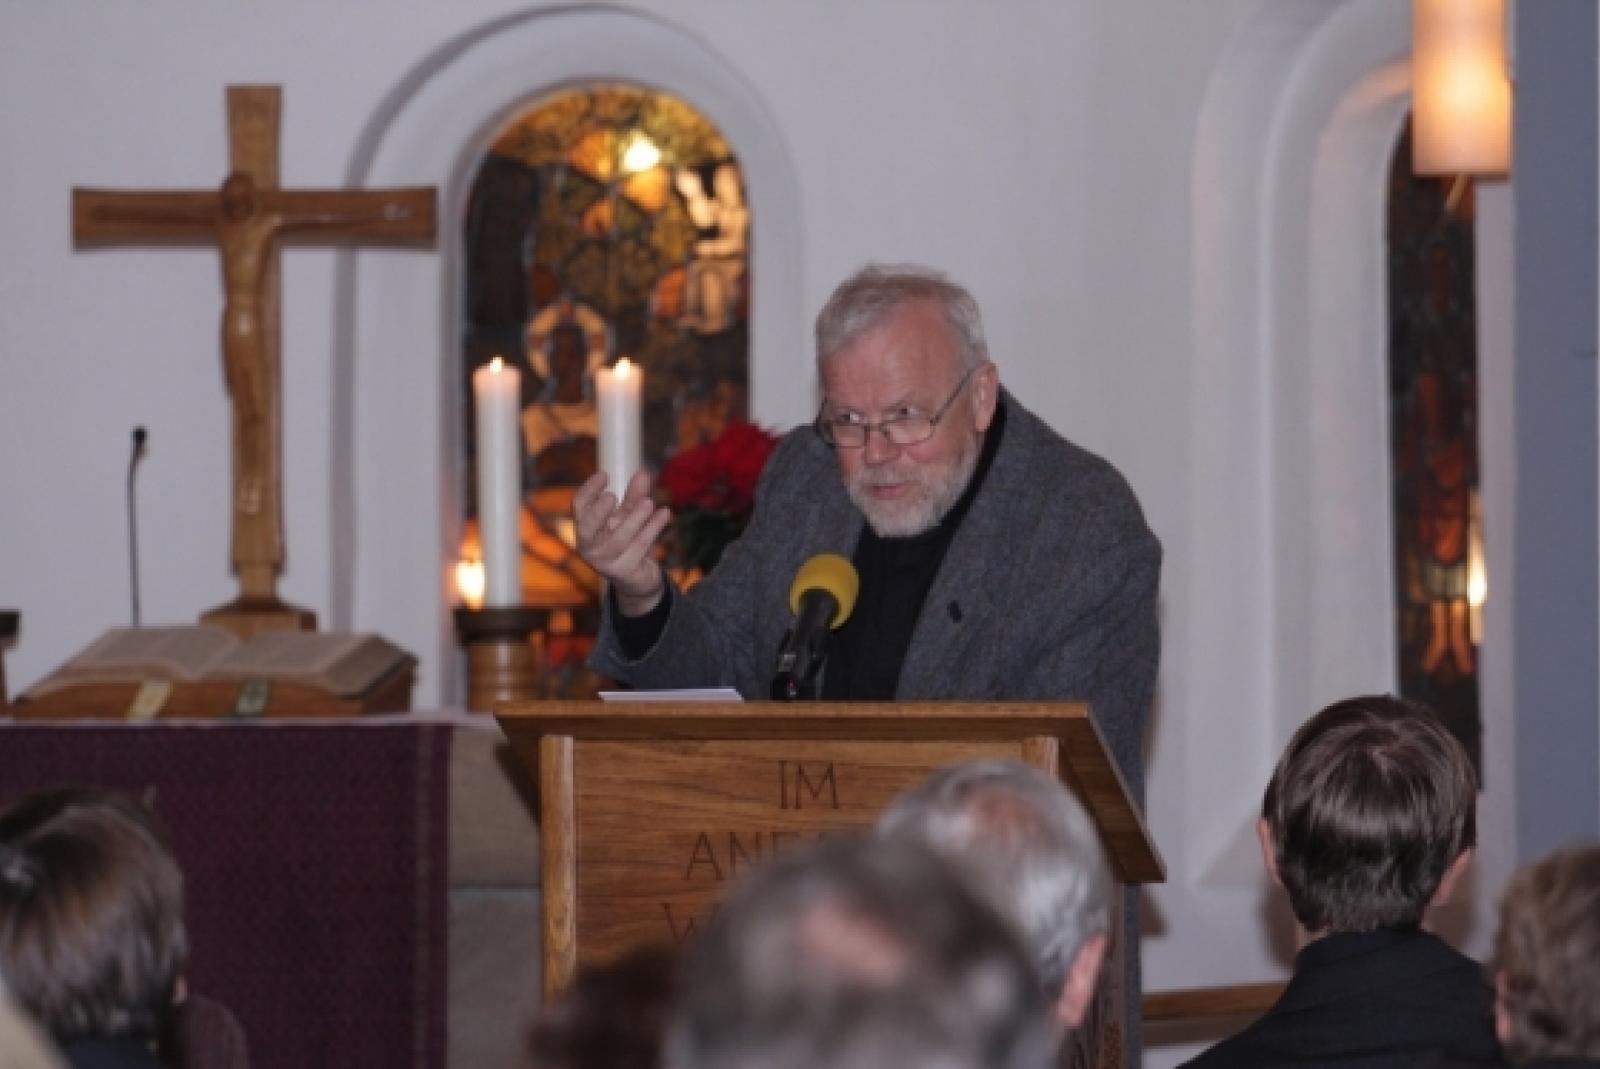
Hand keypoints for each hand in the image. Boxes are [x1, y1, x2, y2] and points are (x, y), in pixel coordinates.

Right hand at [573, 470, 672, 615]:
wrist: (637, 578)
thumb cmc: (626, 540)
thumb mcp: (628, 516)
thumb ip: (633, 497)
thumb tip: (643, 473)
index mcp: (586, 528)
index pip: (579, 507)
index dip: (589, 490)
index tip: (604, 474)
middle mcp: (590, 546)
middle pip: (588, 528)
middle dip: (598, 512)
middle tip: (612, 496)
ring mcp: (605, 561)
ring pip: (619, 539)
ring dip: (634, 519)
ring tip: (649, 502)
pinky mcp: (624, 571)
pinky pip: (640, 547)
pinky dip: (653, 529)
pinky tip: (665, 513)